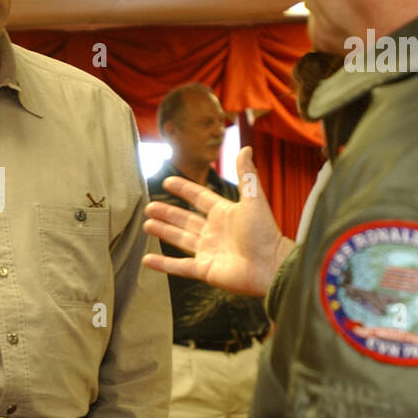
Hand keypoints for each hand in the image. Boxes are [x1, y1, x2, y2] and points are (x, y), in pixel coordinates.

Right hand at [142, 146, 292, 296]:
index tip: (168, 182)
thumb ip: (246, 175)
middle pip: (185, 219)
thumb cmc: (265, 233)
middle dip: (167, 213)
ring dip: (163, 231)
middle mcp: (214, 232)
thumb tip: (246, 148)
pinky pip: (179, 266)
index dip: (184, 189)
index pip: (199, 198)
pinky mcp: (204, 269)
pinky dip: (163, 264)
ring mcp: (208, 251)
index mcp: (225, 214)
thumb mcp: (254, 200)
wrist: (270, 266)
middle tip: (149, 207)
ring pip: (179, 239)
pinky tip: (147, 259)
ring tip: (147, 224)